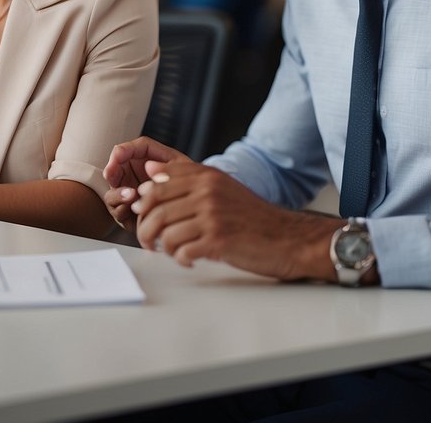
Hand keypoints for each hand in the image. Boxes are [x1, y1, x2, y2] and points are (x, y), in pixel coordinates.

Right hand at [102, 137, 190, 231]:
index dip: (119, 152)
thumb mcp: (182, 170)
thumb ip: (165, 164)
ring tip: (131, 194)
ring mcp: (130, 195)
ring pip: (112, 192)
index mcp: (146, 161)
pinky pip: (117, 210)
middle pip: (114, 171)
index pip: (128, 150)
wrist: (195, 213)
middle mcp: (135, 177)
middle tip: (111, 174)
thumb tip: (148, 166)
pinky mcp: (129, 214)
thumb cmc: (191, 187)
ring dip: (117, 193)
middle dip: (111, 172)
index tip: (116, 157)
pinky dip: (121, 208)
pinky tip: (132, 207)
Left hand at [132, 161, 341, 280]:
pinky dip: (180, 259)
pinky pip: (181, 251)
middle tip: (149, 241)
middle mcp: (207, 191)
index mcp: (206, 176)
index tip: (145, 217)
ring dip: (163, 248)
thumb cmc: (251, 216)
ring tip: (172, 252)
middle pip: (155, 209)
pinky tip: (190, 259)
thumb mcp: (220, 187)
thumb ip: (185, 178)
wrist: (287, 238)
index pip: (156, 185)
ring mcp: (212, 215)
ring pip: (165, 233)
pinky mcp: (218, 240)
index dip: (144, 205)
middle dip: (145, 229)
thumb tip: (150, 171)